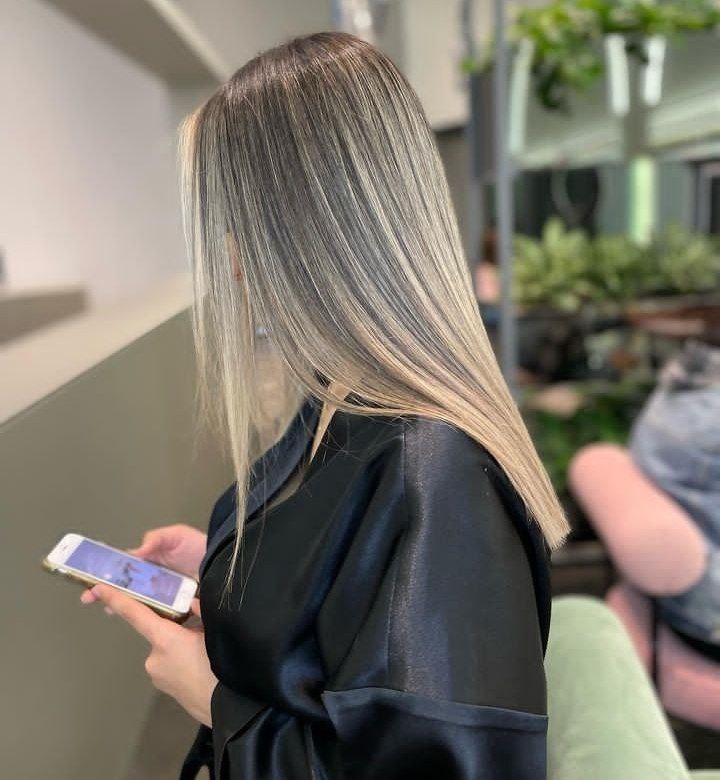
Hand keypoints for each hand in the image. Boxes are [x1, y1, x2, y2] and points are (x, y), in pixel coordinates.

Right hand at [81, 525, 205, 612]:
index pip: (124, 569)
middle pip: (127, 588)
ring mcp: (164, 594)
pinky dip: (149, 618)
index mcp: (151, 562)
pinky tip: (142, 622)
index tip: (92, 584)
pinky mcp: (177, 606)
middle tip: (92, 600)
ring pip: (140, 602)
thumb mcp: (177, 535)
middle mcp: (154, 579)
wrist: (225, 561)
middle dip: (109, 593)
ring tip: (110, 610)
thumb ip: (157, 539)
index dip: (108, 576)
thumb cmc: (199, 546)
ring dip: (124, 606)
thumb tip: (136, 552)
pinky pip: (160, 613)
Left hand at [84, 583, 216, 726]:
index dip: (116, 598)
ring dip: (181, 647)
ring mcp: (157, 675)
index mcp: (165, 639)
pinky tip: (201, 667)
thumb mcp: (215, 632)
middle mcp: (154, 657)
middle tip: (201, 634)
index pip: (135, 614)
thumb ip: (202, 612)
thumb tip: (193, 602)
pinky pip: (170, 664)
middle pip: (158, 631)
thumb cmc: (221, 667)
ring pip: (167, 649)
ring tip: (205, 655)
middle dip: (177, 628)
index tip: (98, 588)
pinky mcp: (164, 688)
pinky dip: (182, 660)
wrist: (227, 708)